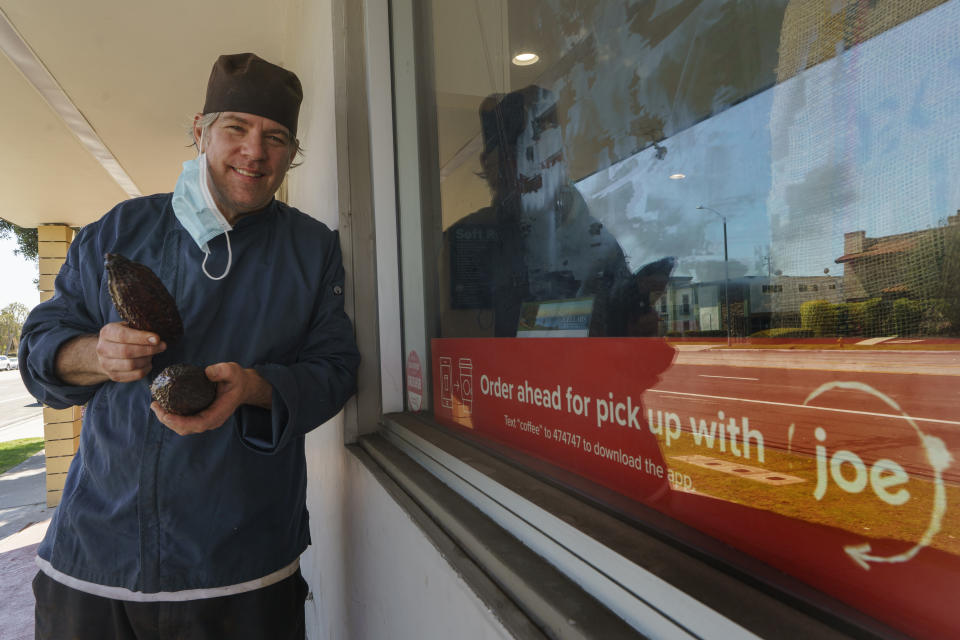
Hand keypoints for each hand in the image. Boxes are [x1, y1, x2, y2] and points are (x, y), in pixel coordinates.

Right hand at [96, 322, 165, 381]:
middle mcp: (102, 348)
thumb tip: (155, 338)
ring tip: (153, 354)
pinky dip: (145, 369)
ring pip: (131, 365)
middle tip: (162, 346)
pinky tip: (148, 363)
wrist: (106, 352)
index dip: (141, 338)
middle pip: (127, 352)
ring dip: (147, 360)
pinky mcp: (114, 376)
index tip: (157, 339)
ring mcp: (106, 364)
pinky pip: (134, 375)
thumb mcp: (127, 327)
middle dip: (148, 349)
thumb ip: (138, 329)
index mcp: (107, 332)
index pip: (123, 336)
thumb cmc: (122, 337)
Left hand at [151, 362, 271, 435]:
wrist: (243, 386)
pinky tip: (163, 406)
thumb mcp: (232, 371)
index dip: (180, 422)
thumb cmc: (237, 379)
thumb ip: (222, 370)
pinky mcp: (200, 416)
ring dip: (167, 420)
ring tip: (155, 406)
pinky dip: (171, 417)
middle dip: (167, 420)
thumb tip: (207, 373)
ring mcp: (205, 420)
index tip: (165, 414)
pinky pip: (183, 421)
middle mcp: (211, 420)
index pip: (197, 423)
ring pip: (182, 427)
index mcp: (218, 413)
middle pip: (186, 429)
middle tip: (155, 406)